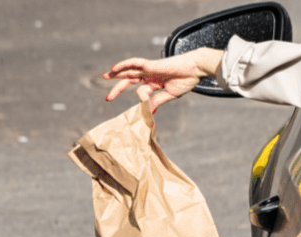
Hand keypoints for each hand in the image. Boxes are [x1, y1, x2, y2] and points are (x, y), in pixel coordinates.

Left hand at [102, 48, 221, 111]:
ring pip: (128, 70)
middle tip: (108, 97)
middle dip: (118, 86)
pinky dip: (123, 64)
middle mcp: (150, 75)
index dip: (141, 100)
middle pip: (130, 80)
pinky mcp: (150, 64)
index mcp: (155, 82)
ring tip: (105, 76)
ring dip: (116, 73)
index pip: (141, 91)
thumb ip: (157, 100)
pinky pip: (133, 63)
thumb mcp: (170, 94)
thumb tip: (149, 110)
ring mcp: (149, 69)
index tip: (144, 109)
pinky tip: (114, 68)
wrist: (195, 69)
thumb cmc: (186, 80)